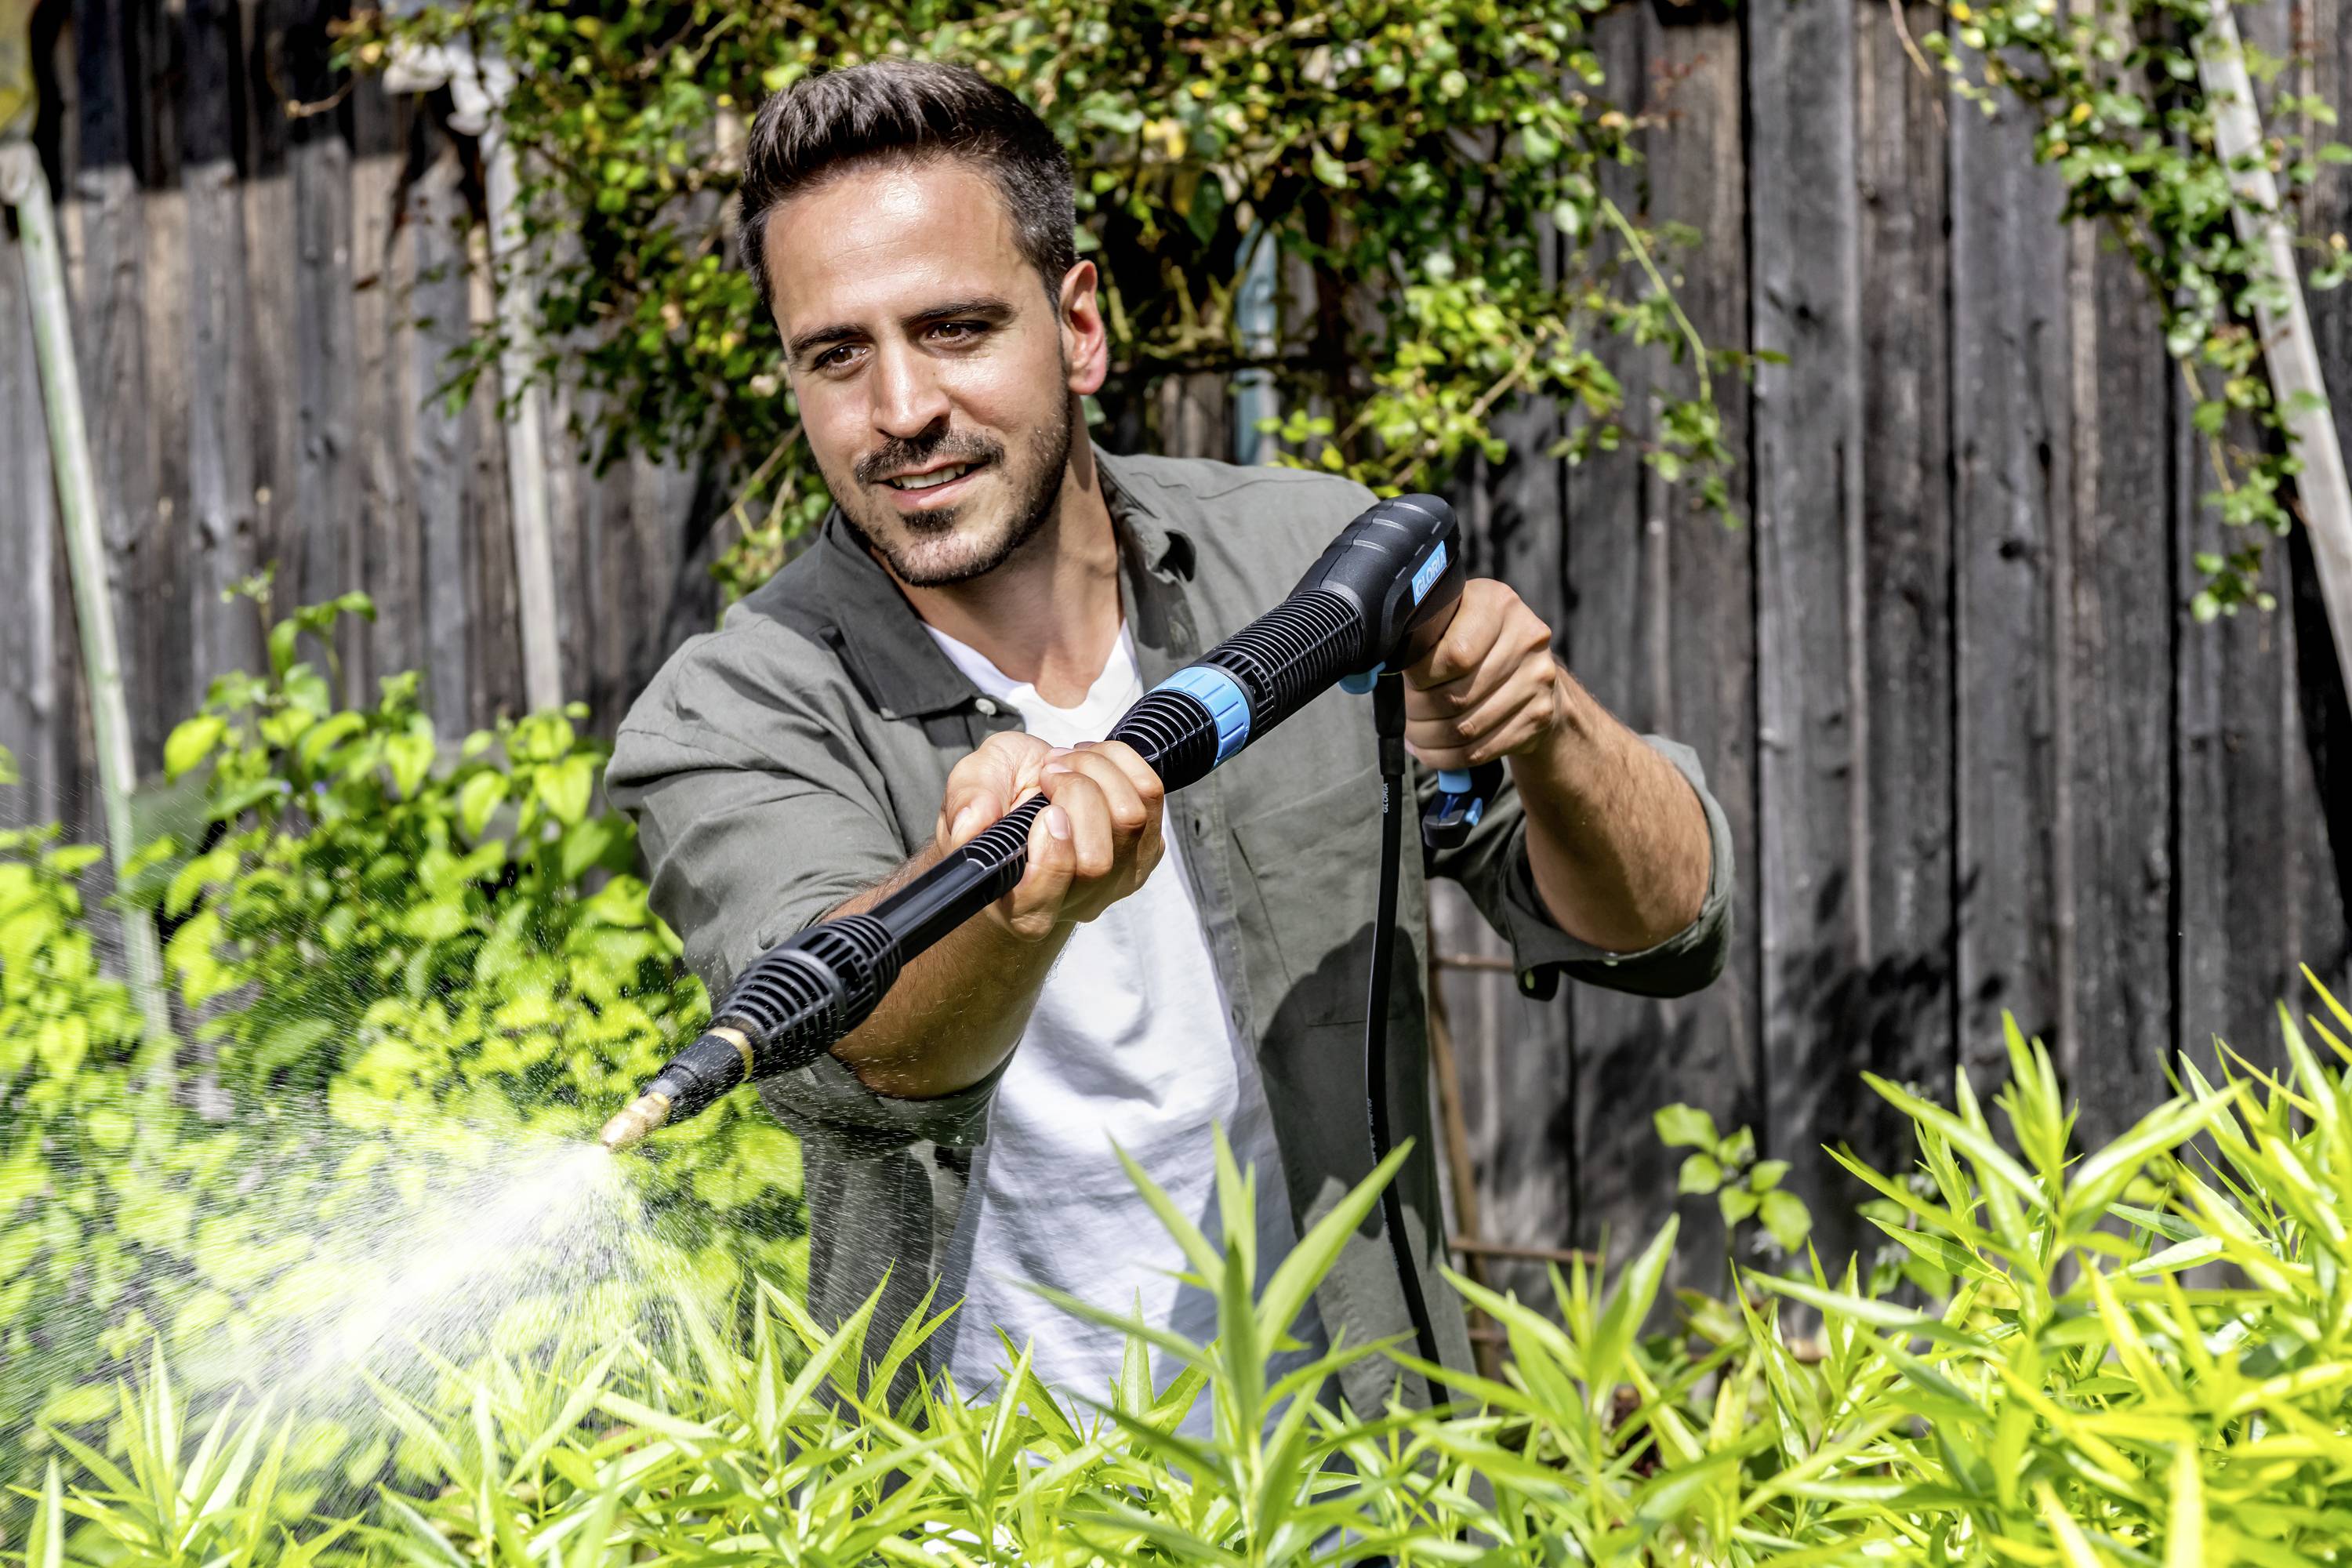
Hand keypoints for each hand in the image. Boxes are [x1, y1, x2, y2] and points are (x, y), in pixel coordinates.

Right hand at [935, 732, 1164, 940]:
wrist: (1029, 795)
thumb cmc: (996, 801)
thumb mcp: (966, 791)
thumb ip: (965, 804)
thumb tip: (972, 823)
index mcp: (1019, 903)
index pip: (1043, 901)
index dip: (1051, 856)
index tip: (1044, 810)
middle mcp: (1073, 902)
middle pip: (1097, 860)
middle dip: (1076, 794)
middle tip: (1049, 769)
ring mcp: (1117, 881)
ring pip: (1131, 822)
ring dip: (1099, 771)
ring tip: (1069, 759)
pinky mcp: (1145, 850)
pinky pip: (1150, 798)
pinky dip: (1123, 764)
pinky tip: (1092, 761)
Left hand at [1400, 578, 1567, 769]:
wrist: (1532, 669)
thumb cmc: (1478, 641)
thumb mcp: (1455, 619)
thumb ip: (1425, 634)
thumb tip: (1380, 667)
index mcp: (1497, 603)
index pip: (1453, 655)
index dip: (1420, 677)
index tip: (1406, 682)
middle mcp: (1526, 638)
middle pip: (1456, 696)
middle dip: (1418, 714)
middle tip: (1405, 716)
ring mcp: (1538, 680)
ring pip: (1465, 728)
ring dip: (1429, 740)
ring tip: (1415, 735)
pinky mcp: (1539, 716)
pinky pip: (1481, 750)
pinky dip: (1447, 757)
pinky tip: (1432, 750)